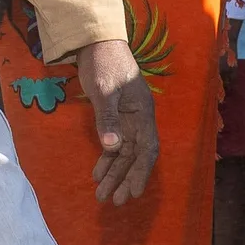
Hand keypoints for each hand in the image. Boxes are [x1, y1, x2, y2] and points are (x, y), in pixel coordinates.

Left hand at [75, 36, 158, 205]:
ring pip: (124, 153)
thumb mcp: (105, 90)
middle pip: (136, 156)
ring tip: (102, 195)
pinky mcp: (114, 118)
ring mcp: (127, 119)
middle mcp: (138, 120)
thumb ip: (108, 118)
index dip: (142, 172)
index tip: (134, 192)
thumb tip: (113, 148)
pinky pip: (113, 144)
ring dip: (114, 174)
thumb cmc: (104, 62)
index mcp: (143, 113)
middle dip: (126, 179)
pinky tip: (97, 174)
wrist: (96, 42)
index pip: (147, 149)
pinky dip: (106, 159)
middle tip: (115, 201)